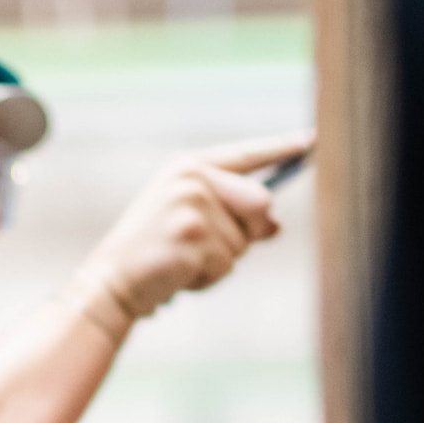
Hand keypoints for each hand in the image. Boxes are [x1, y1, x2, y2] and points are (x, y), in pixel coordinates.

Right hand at [71, 132, 312, 335]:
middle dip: (247, 233)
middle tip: (204, 249)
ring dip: (219, 263)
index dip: (282, 147)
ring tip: (182, 263)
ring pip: (243, 241)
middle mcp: (191, 178)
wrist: (109, 283)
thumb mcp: (192, 225)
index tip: (314, 139)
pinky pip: (226, 264)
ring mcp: (191, 205)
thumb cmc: (151, 254)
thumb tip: (275, 225)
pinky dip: (207, 279)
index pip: (246, 154)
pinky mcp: (192, 235)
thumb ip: (233, 218)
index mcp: (188, 166)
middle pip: (260, 202)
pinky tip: (177, 274)